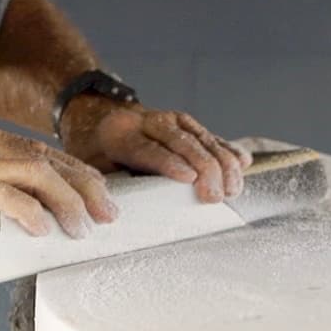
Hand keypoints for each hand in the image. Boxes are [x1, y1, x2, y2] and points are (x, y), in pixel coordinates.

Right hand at [0, 114, 116, 238]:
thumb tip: (15, 206)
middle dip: (86, 186)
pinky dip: (30, 211)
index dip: (75, 172)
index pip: (42, 150)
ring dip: (68, 201)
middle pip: (50, 158)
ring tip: (83, 227)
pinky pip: (5, 195)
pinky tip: (44, 229)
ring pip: (38, 173)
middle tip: (109, 212)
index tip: (98, 193)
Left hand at [61, 101, 253, 202]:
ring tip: (233, 189)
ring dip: (222, 162)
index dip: (170, 163)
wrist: (98, 115)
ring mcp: (172, 119)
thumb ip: (103, 185)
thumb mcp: (88, 166)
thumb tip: (116, 216)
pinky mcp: (188, 124)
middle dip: (204, 168)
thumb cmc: (94, 150)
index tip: (190, 179)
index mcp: (120, 134)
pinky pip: (211, 136)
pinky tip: (243, 162)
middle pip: (182, 142)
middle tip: (215, 196)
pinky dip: (228, 149)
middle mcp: (149, 121)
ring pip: (201, 137)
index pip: (148, 149)